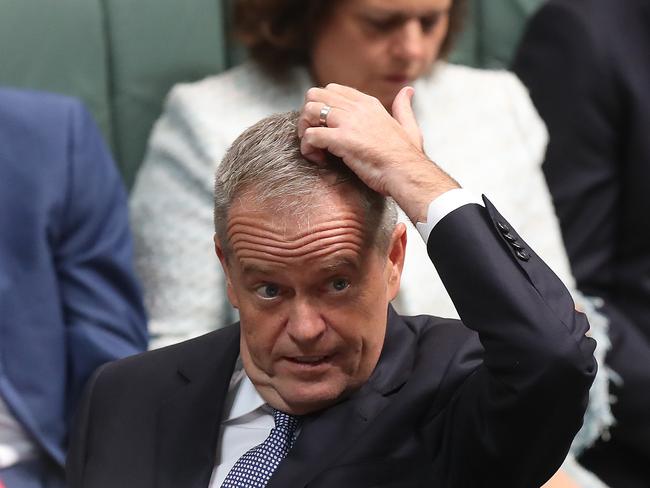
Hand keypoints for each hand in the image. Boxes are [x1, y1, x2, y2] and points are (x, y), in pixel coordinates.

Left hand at [298, 84, 458, 222]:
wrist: (408, 173)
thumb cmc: (407, 157)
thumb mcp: (409, 126)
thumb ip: (403, 107)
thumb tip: (407, 90)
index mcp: (368, 104)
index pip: (333, 90)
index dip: (323, 106)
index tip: (326, 126)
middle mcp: (356, 108)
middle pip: (315, 95)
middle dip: (308, 115)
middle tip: (313, 135)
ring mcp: (348, 123)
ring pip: (309, 111)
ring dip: (305, 130)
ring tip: (313, 147)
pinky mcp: (341, 140)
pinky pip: (311, 136)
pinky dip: (308, 148)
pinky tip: (318, 159)